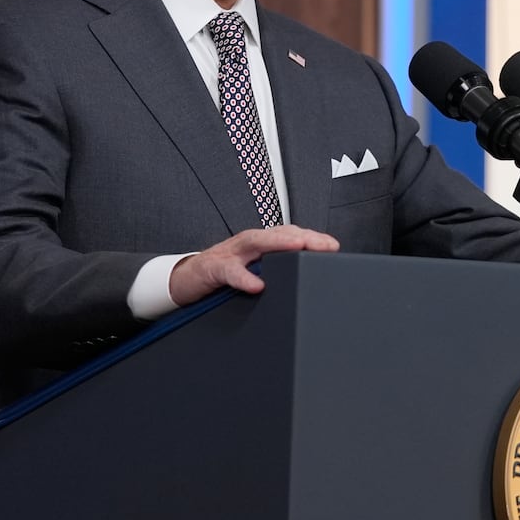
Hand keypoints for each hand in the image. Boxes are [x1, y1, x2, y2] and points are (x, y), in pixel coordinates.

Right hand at [169, 225, 340, 305]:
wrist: (185, 281)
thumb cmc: (224, 276)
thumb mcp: (253, 273)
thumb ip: (276, 273)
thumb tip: (306, 282)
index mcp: (261, 245)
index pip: (291, 236)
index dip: (312, 239)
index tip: (334, 246)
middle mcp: (249, 244)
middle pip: (279, 234)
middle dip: (304, 237)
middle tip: (325, 245)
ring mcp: (230, 253)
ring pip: (257, 242)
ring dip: (279, 244)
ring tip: (299, 247)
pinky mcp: (213, 268)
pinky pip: (230, 271)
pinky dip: (244, 278)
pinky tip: (257, 285)